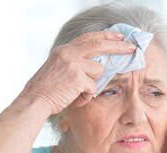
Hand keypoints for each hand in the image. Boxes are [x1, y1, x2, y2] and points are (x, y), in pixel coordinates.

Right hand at [19, 31, 136, 114]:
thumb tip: (96, 66)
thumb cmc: (45, 91)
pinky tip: (75, 99)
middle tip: (132, 48)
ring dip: (92, 84)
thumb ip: (73, 64)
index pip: (88, 38)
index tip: (118, 36)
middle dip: (118, 46)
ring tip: (77, 93)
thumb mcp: (57, 69)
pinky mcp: (78, 77)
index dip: (105, 36)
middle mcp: (68, 53)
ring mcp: (73, 63)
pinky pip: (93, 88)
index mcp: (63, 50)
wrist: (34, 101)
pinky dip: (86, 97)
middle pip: (99, 44)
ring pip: (98, 71)